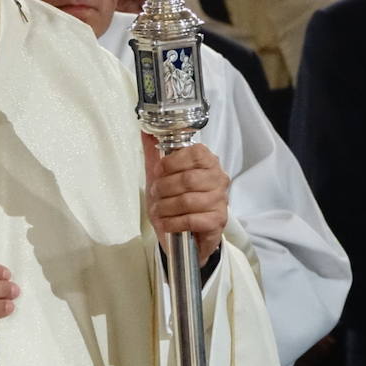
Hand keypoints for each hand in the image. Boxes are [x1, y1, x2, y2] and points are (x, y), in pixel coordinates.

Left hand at [144, 137, 228, 266]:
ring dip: (165, 207)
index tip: (159, 170)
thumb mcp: (162, 175)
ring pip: (187, 201)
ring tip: (159, 210)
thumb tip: (145, 131)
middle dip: (163, 188)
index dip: (172, 162)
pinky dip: (173, 222)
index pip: (195, 153)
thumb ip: (155, 152)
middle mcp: (218, 179)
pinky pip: (191, 220)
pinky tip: (167, 223)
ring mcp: (220, 201)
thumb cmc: (176, 200)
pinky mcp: (217, 221)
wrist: (187, 235)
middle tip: (155, 193)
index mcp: (208, 162)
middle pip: (187, 179)